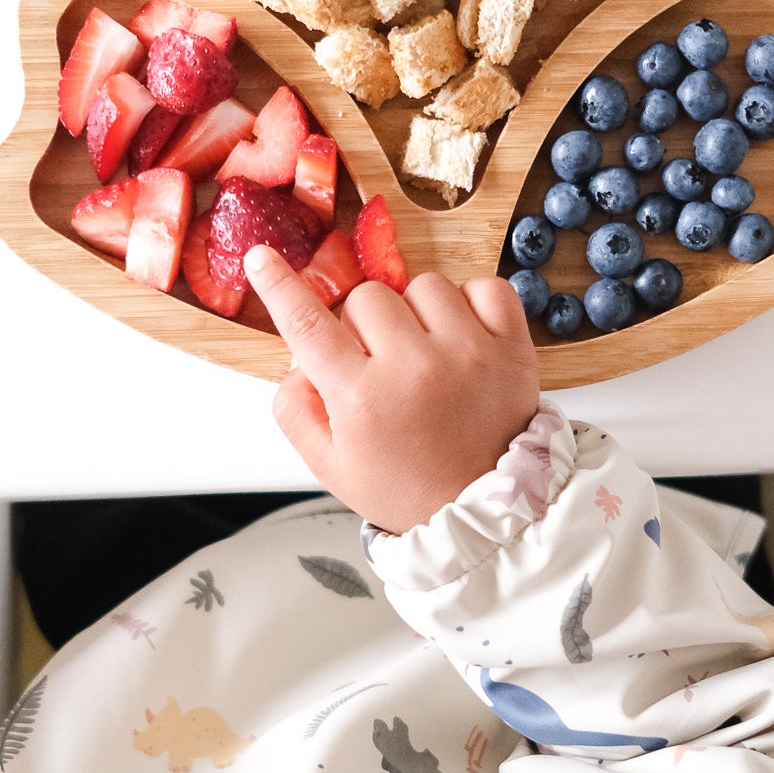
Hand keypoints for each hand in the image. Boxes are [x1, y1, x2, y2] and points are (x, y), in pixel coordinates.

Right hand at [245, 248, 539, 533]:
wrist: (485, 514)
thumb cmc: (405, 487)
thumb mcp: (330, 465)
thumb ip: (296, 410)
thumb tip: (297, 359)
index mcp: (361, 398)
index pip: (306, 324)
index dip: (279, 286)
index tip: (261, 258)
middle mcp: (413, 368)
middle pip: (366, 297)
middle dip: (364, 325)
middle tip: (379, 364)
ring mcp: (468, 352)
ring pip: (423, 285)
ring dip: (416, 312)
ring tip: (425, 354)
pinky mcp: (511, 347)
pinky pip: (484, 287)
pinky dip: (471, 303)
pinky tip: (461, 338)